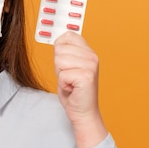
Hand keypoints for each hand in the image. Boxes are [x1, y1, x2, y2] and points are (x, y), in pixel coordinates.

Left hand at [54, 31, 107, 147]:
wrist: (82, 112)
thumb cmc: (73, 91)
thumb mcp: (68, 67)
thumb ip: (64, 53)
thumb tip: (56, 41)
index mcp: (88, 52)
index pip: (68, 35)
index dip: (59, 48)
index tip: (64, 63)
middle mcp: (92, 56)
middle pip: (59, 49)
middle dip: (58, 66)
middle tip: (69, 77)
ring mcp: (91, 66)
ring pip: (59, 61)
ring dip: (60, 75)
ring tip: (70, 83)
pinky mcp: (86, 77)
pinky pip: (62, 75)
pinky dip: (63, 84)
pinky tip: (72, 89)